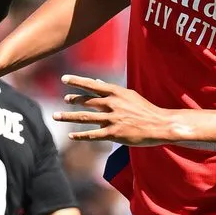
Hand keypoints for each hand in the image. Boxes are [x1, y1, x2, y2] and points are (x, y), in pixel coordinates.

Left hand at [54, 75, 173, 144]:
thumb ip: (111, 90)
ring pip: (85, 117)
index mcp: (116, 93)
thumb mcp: (129, 95)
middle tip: (63, 101)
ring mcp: (112, 119)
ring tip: (56, 116)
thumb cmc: (145, 110)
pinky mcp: (114, 134)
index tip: (64, 79)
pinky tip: (71, 135)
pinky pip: (93, 135)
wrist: (159, 124)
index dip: (77, 81)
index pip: (92, 85)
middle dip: (72, 101)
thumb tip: (97, 83)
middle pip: (86, 101)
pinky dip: (81, 135)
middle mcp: (112, 104)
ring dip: (68, 116)